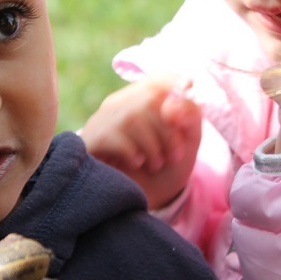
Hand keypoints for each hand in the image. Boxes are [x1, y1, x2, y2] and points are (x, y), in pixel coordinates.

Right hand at [81, 76, 200, 209]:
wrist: (138, 201)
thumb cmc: (163, 167)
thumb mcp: (187, 141)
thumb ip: (190, 116)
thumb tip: (173, 106)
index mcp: (143, 98)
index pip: (157, 78)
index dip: (174, 82)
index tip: (189, 91)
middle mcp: (120, 103)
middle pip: (149, 98)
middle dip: (169, 131)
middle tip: (174, 156)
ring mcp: (102, 120)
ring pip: (132, 118)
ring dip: (153, 145)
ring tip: (156, 164)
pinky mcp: (91, 140)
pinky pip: (113, 136)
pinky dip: (132, 151)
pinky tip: (137, 162)